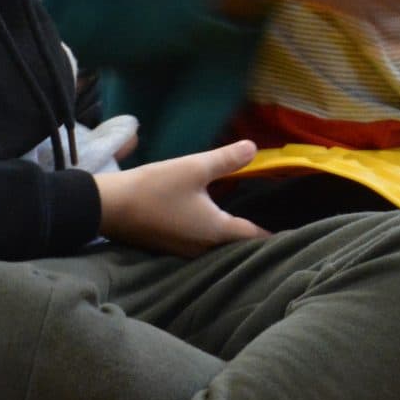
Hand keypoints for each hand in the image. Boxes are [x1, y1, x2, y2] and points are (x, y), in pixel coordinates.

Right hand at [94, 139, 270, 255]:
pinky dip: (208, 235)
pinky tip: (207, 221)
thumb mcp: (193, 168)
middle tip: (270, 225)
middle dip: (251, 236)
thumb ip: (226, 160)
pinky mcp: (169, 247)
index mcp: (216, 230)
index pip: (253, 236)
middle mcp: (203, 247)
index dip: (271, 235)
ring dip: (228, 236)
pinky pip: (198, 244)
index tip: (290, 235)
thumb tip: (254, 148)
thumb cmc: (155, 187)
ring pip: (216, 245)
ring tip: (243, 223)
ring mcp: (184, 251)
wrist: (109, 207)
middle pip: (235, 244)